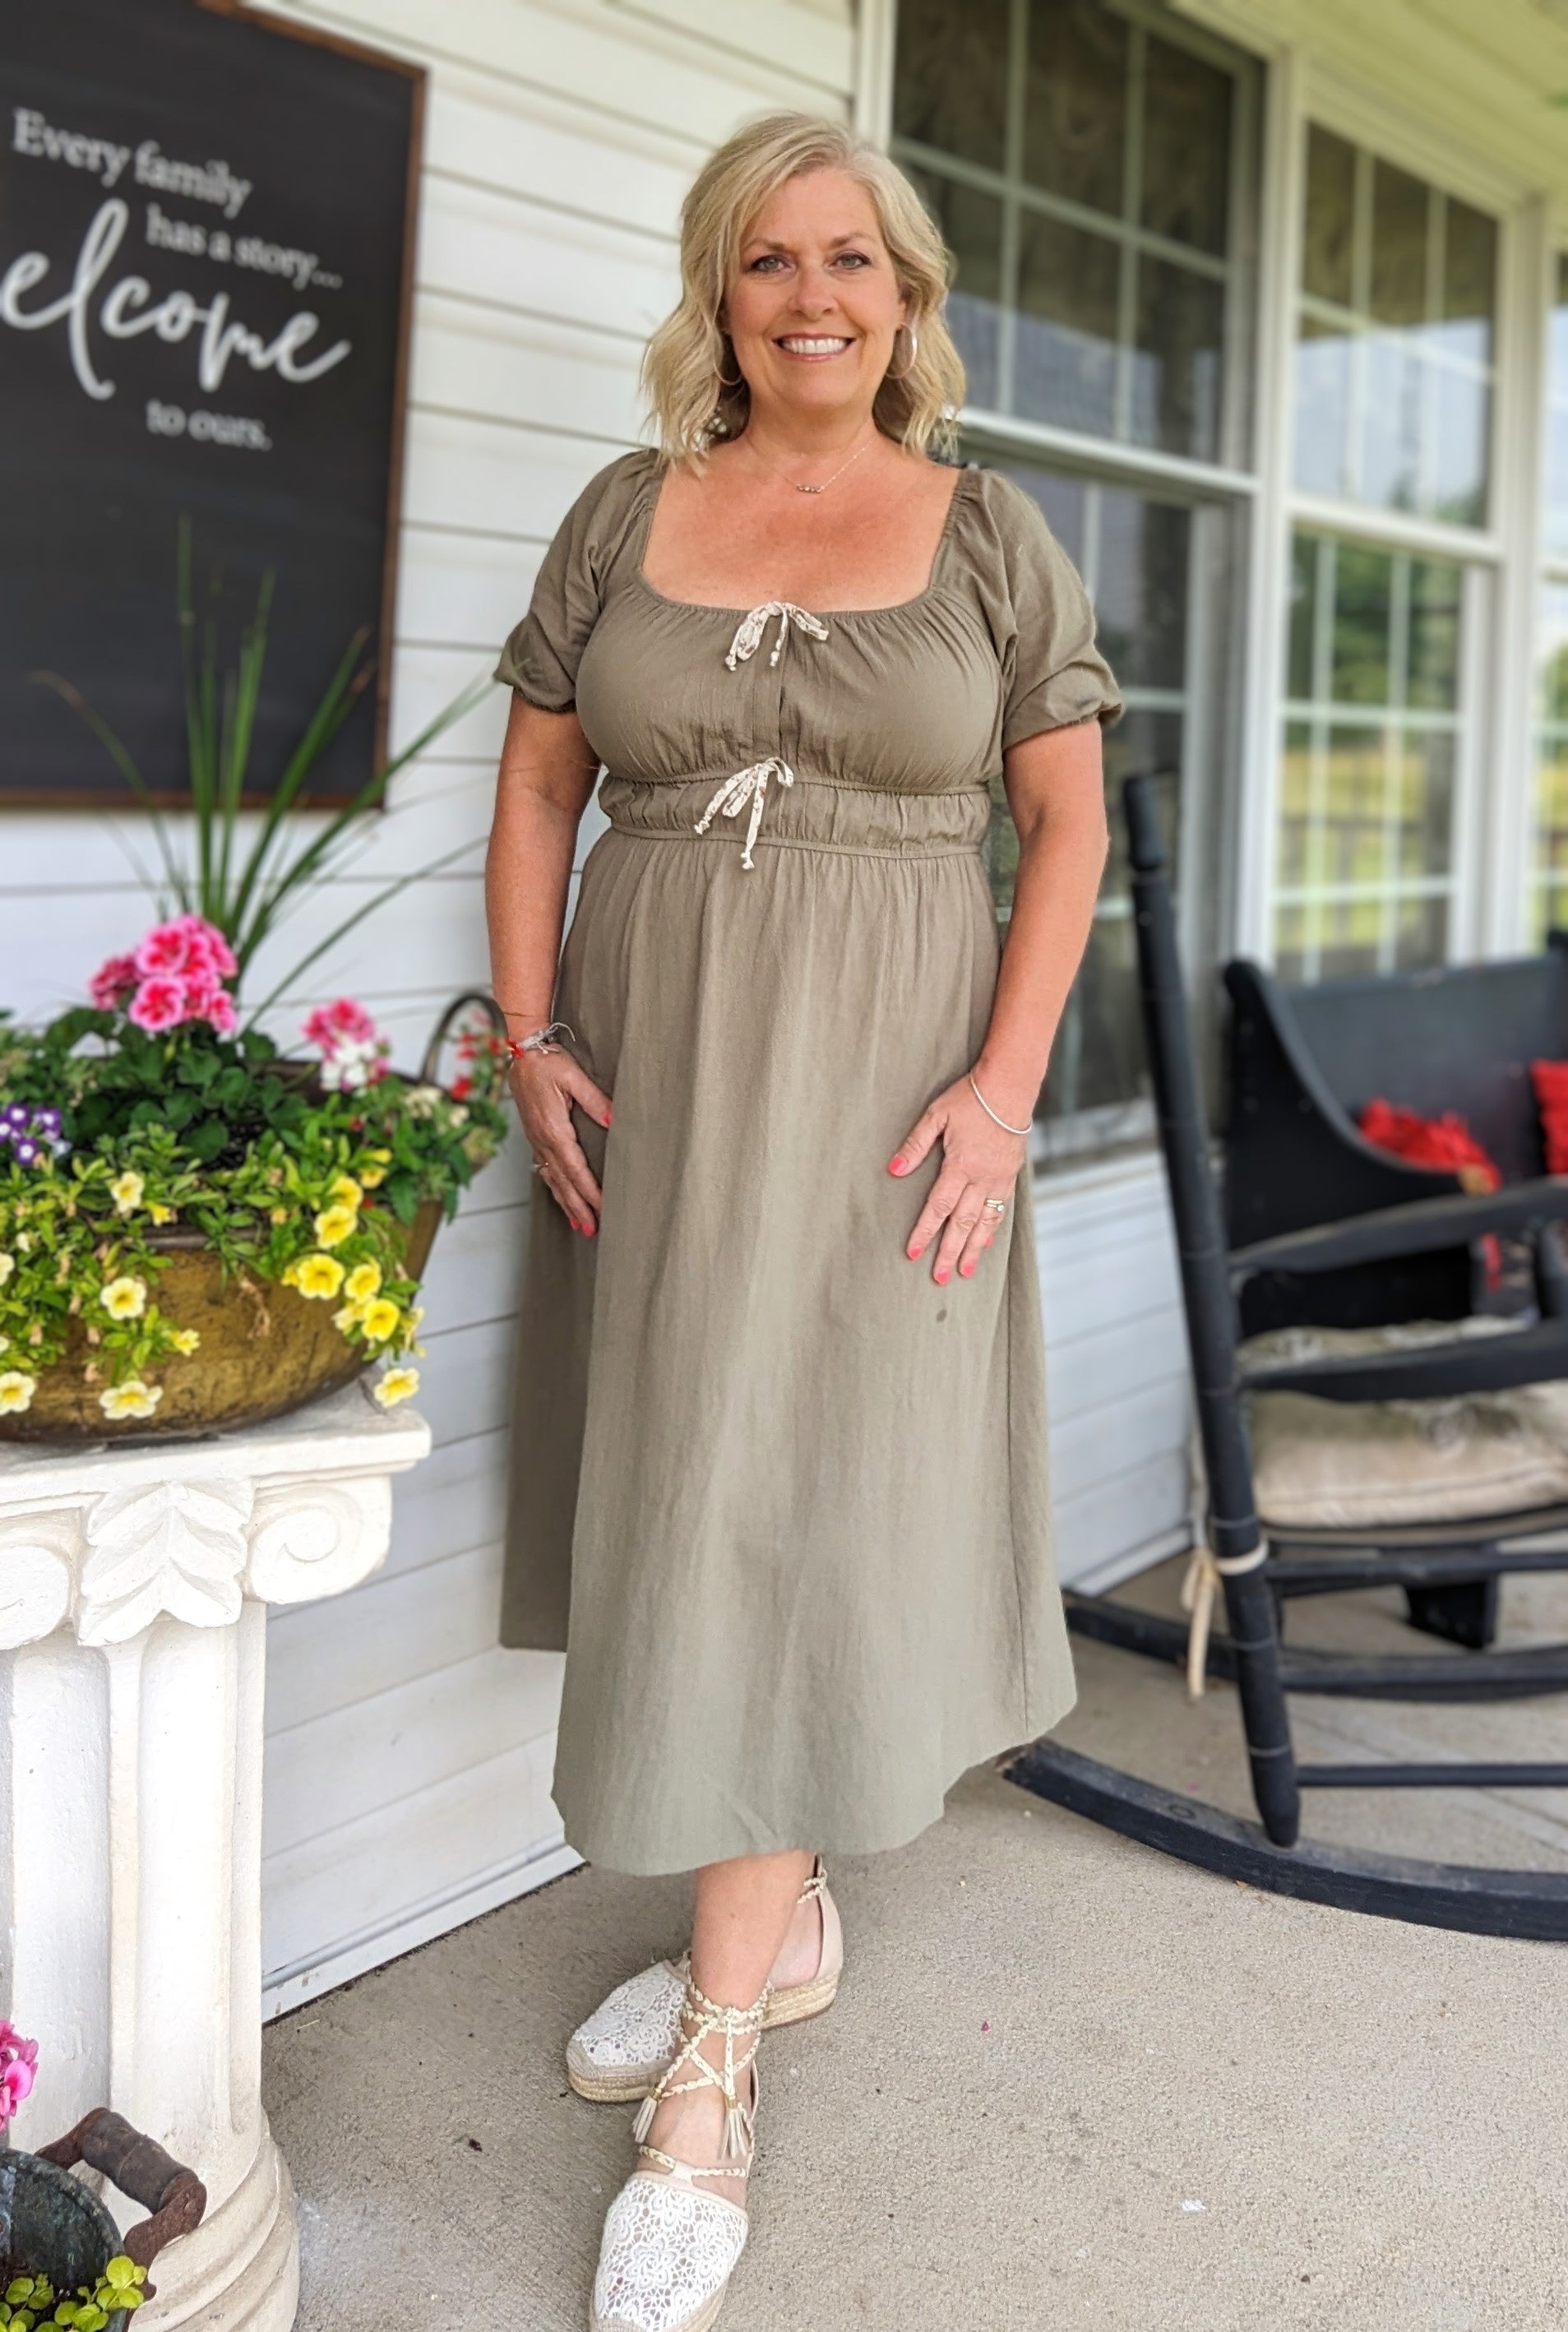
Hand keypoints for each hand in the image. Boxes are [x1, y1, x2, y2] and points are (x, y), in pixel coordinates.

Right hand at [510, 1046, 612, 1235]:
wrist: (521, 1052)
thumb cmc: (547, 1061)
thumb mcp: (574, 1076)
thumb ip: (596, 1100)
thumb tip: (616, 1120)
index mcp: (554, 1129)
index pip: (575, 1169)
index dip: (589, 1192)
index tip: (603, 1209)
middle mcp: (542, 1140)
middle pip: (562, 1182)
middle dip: (578, 1207)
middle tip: (592, 1229)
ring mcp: (536, 1139)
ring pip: (552, 1179)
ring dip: (566, 1203)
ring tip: (579, 1223)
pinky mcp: (534, 1135)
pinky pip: (544, 1168)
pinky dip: (554, 1187)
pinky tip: (560, 1195)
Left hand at [890, 1074, 1025, 1283]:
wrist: (1010, 1087)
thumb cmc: (970, 1098)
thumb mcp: (936, 1115)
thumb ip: (916, 1145)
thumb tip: (893, 1170)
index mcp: (960, 1165)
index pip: (939, 1207)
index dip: (925, 1231)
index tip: (914, 1253)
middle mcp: (982, 1177)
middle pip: (962, 1223)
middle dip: (949, 1252)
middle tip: (939, 1278)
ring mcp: (999, 1178)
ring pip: (985, 1222)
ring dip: (974, 1249)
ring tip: (965, 1271)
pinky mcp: (1010, 1175)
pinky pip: (1000, 1209)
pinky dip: (992, 1229)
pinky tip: (985, 1242)